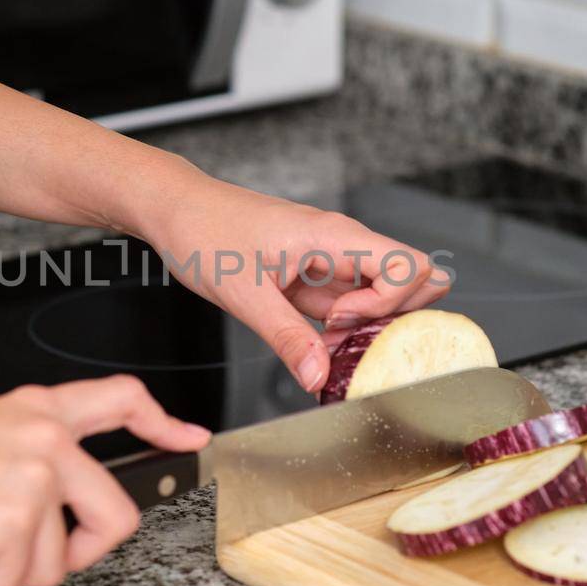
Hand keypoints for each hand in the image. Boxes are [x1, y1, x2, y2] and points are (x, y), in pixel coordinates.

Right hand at [0, 377, 209, 585]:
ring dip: (0, 572)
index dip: (162, 423)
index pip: (121, 400)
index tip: (190, 438)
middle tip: (20, 555)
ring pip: (54, 564)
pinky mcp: (13, 519)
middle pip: (116, 517)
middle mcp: (46, 436)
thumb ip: (23, 460)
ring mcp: (35, 476)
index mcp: (37, 410)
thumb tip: (46, 516)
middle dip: (77, 554)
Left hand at [138, 174, 450, 393]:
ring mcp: (330, 259)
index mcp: (333, 236)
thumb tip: (319, 376)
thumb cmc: (204, 229)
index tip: (340, 322)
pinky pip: (348, 304)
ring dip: (362, 328)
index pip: (408, 265)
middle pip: (410, 278)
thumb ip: (287, 338)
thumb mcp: (244, 294)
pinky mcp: (314, 274)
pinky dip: (340, 328)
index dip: (386, 304)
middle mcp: (340, 243)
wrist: (176, 209)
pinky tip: (314, 343)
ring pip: (379, 296)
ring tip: (322, 344)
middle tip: (343, 338)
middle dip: (390, 319)